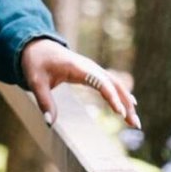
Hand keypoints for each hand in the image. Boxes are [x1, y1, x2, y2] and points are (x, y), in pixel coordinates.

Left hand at [20, 37, 138, 130]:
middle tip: (135, 124)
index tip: (119, 113)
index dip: (111, 97)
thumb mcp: (36, 82)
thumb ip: (44, 102)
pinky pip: (110, 84)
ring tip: (134, 122)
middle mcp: (90, 67)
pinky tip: (129, 106)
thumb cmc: (36, 63)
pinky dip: (121, 95)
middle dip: (126, 104)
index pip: (100, 82)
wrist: (37, 46)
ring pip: (115, 85)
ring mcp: (93, 69)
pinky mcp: (92, 73)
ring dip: (127, 102)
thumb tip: (49, 123)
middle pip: (114, 85)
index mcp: (78, 67)